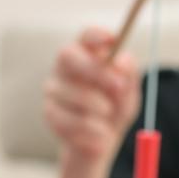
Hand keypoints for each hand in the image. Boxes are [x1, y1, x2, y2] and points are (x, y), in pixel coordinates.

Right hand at [44, 27, 140, 166]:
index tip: (113, 40)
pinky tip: (100, 134)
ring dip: (96, 107)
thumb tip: (123, 60)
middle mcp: (64, 67)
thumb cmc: (115, 108)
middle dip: (94, 69)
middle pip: (67, 56)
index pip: (86, 37)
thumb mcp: (128, 93)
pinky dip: (90, 129)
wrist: (100, 142)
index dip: (96, 36)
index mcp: (86, 54)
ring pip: (70, 92)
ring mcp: (53, 89)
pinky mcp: (49, 113)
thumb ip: (129, 75)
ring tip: (109, 118)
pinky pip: (68, 120)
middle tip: (119, 86)